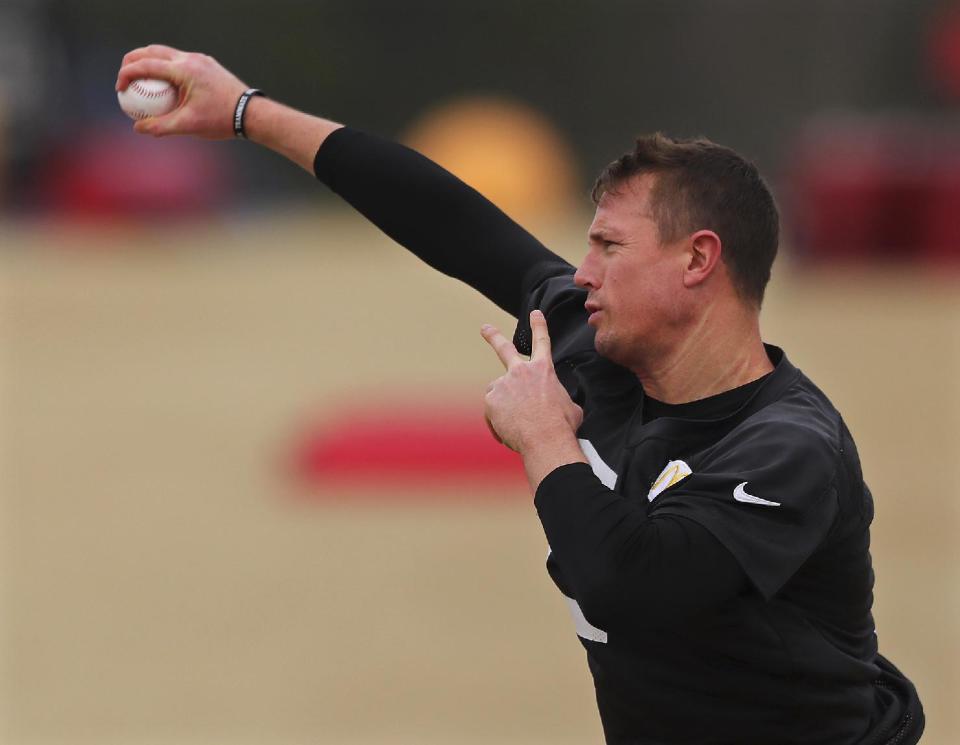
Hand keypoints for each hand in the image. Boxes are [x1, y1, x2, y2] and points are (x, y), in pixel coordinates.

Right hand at [115, 45, 248, 137]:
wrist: (251, 114)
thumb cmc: (221, 120)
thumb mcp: (188, 126)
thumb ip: (160, 126)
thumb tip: (138, 127)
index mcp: (184, 70)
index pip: (145, 65)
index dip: (126, 74)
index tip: (120, 89)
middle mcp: (191, 59)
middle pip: (152, 51)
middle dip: (132, 61)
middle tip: (124, 78)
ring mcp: (200, 60)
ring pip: (166, 54)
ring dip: (149, 63)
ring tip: (141, 81)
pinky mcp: (207, 65)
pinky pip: (180, 62)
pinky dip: (167, 68)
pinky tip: (165, 86)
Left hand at [481, 310, 582, 452]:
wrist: (546, 439)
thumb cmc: (562, 425)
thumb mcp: (570, 407)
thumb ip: (559, 399)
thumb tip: (558, 406)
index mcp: (544, 370)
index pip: (542, 342)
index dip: (539, 325)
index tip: (535, 313)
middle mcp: (521, 371)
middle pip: (504, 349)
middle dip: (494, 336)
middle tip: (485, 328)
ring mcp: (504, 384)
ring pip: (499, 394)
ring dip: (504, 406)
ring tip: (517, 423)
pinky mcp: (491, 399)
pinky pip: (492, 412)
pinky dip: (498, 422)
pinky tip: (510, 430)